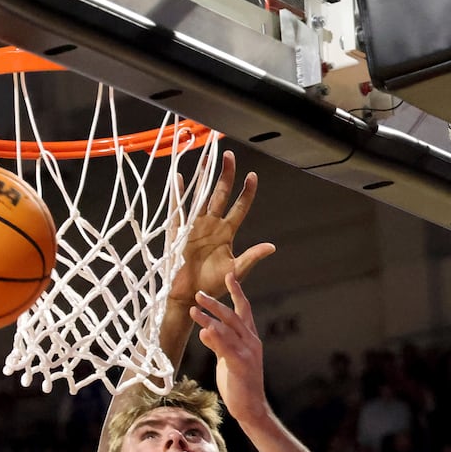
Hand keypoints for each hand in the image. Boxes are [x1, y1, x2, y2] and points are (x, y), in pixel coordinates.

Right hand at [169, 151, 275, 309]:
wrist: (190, 296)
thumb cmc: (214, 285)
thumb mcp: (237, 271)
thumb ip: (252, 257)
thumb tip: (272, 247)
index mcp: (226, 233)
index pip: (239, 207)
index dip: (246, 192)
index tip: (253, 176)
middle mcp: (211, 225)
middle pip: (220, 194)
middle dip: (225, 175)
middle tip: (229, 155)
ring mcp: (195, 226)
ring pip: (201, 196)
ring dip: (203, 178)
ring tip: (206, 159)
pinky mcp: (179, 231)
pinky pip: (179, 209)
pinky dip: (178, 194)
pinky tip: (178, 177)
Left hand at [193, 274, 270, 428]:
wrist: (251, 408)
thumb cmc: (239, 383)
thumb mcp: (227, 360)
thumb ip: (219, 344)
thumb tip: (206, 330)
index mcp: (251, 339)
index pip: (244, 310)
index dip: (237, 292)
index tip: (229, 275)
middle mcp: (251, 342)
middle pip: (233, 316)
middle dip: (215, 304)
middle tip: (198, 294)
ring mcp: (247, 353)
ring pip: (227, 330)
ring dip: (209, 318)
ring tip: (193, 310)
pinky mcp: (240, 365)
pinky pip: (226, 348)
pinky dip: (215, 338)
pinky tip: (203, 331)